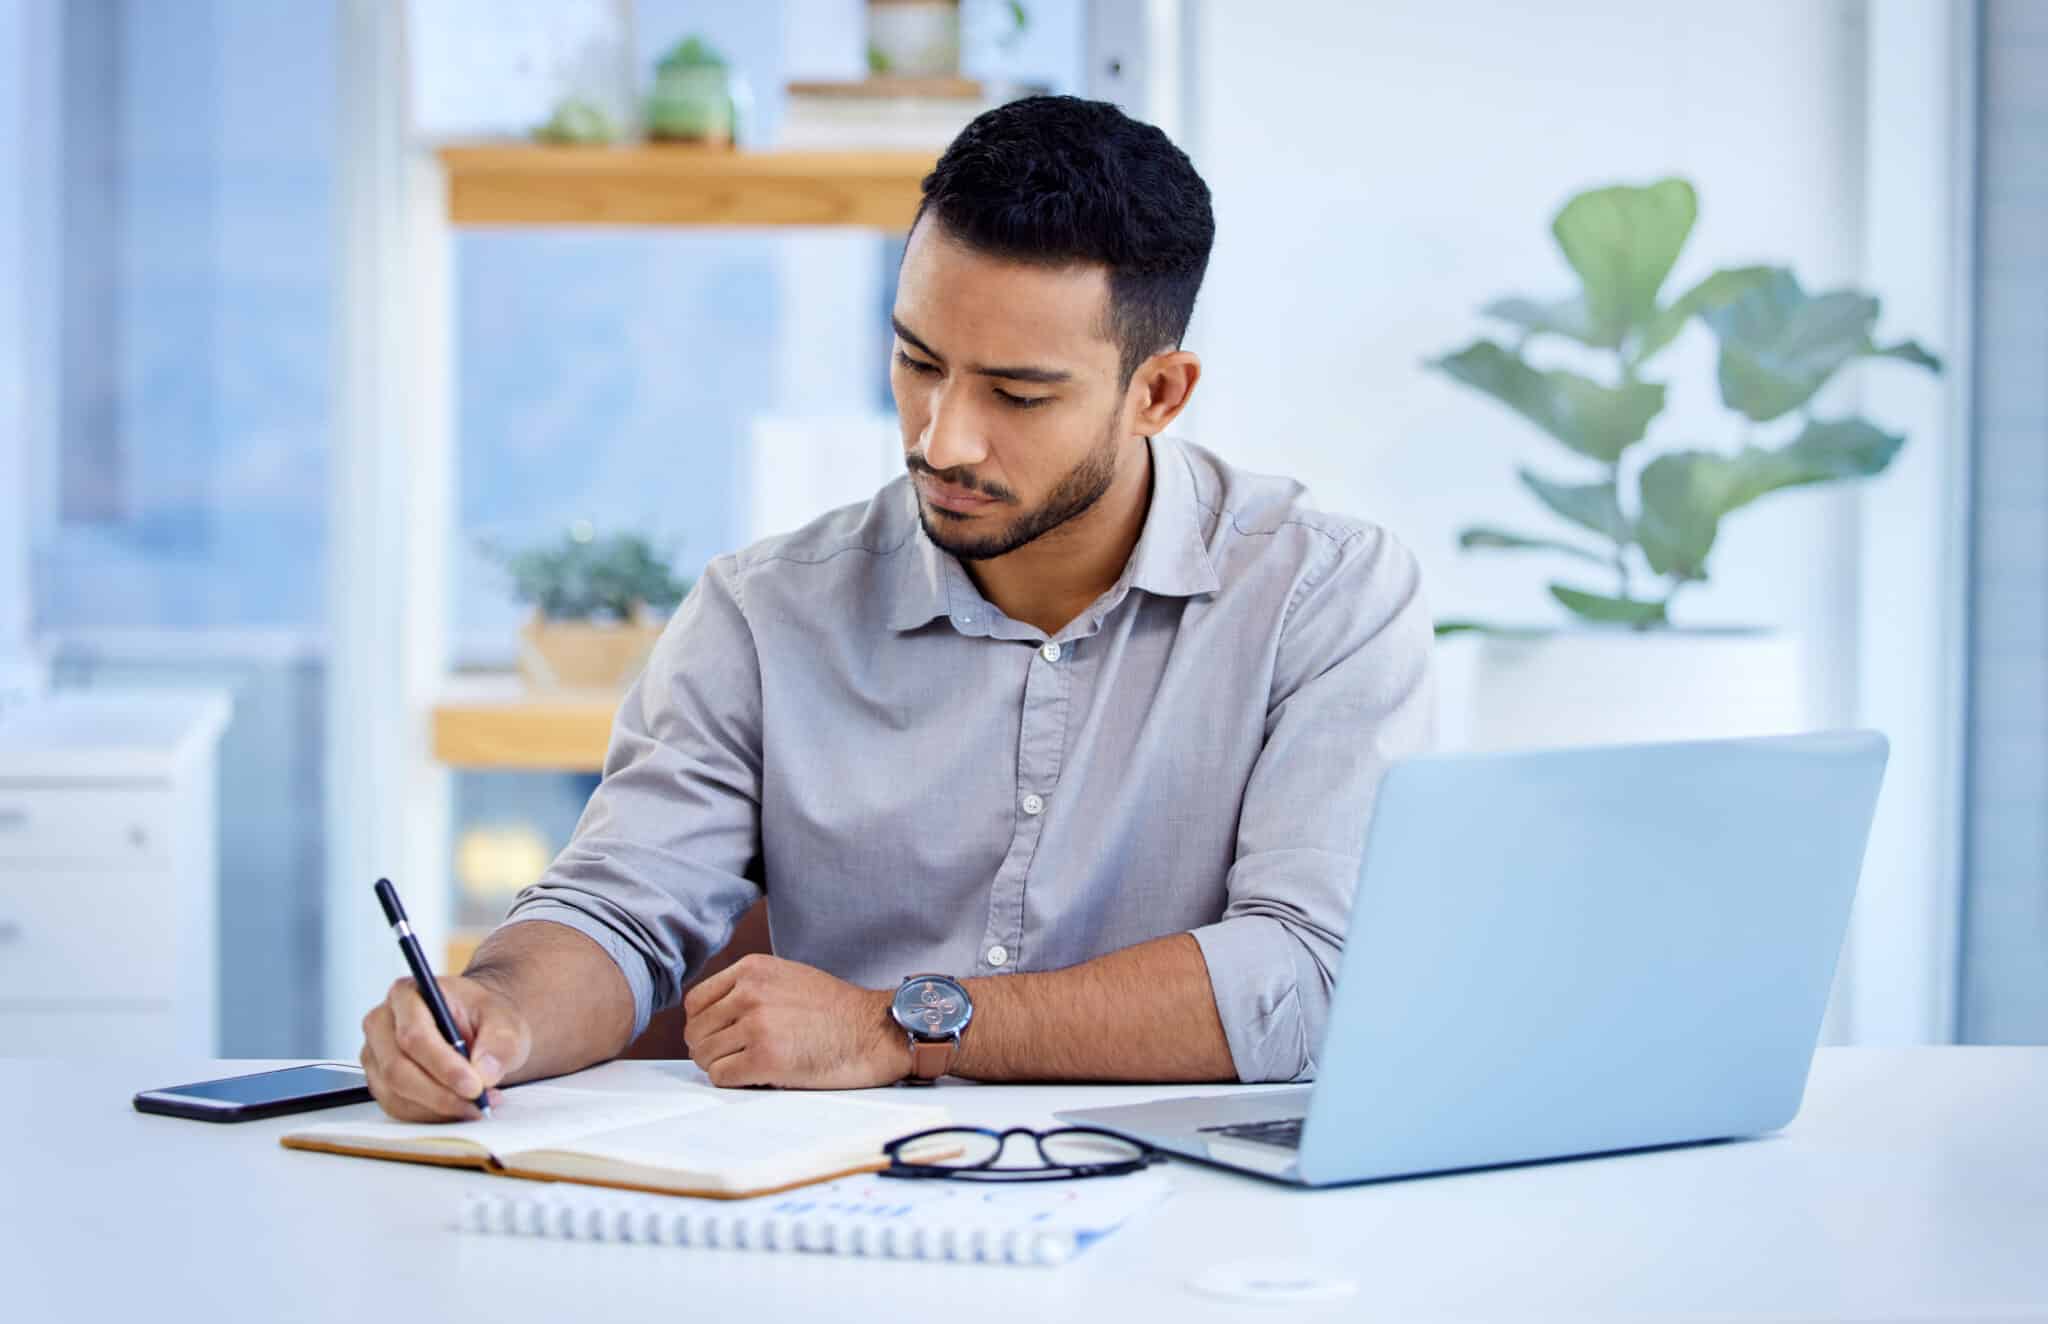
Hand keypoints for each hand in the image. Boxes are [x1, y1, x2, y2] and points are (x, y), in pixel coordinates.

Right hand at [359, 974, 532, 1120]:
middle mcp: (382, 1022)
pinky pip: (397, 1108)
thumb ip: (499, 1043)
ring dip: (437, 1108)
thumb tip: (484, 1073)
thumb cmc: (484, 1017)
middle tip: (477, 1104)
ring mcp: (376, 1054)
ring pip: (395, 1094)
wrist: (477, 1026)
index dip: (443, 1066)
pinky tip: (459, 1108)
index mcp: (407, 994)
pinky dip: (430, 1115)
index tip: (474, 1086)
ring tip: (477, 1105)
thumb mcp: (504, 1020)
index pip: (414, 1035)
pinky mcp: (379, 1081)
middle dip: (440, 1094)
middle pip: (397, 1069)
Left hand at [681, 954, 909, 1088]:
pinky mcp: (765, 1059)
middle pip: (696, 1031)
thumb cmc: (835, 1011)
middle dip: (710, 1049)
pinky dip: (733, 1082)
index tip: (719, 1037)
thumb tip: (709, 1017)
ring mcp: (756, 1025)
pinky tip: (757, 1077)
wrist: (874, 1032)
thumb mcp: (787, 978)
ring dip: (721, 1067)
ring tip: (748, 1068)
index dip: (703, 1025)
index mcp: (752, 969)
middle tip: (734, 1059)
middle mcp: (749, 993)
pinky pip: (721, 1076)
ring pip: (705, 1056)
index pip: (695, 1002)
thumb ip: (748, 988)